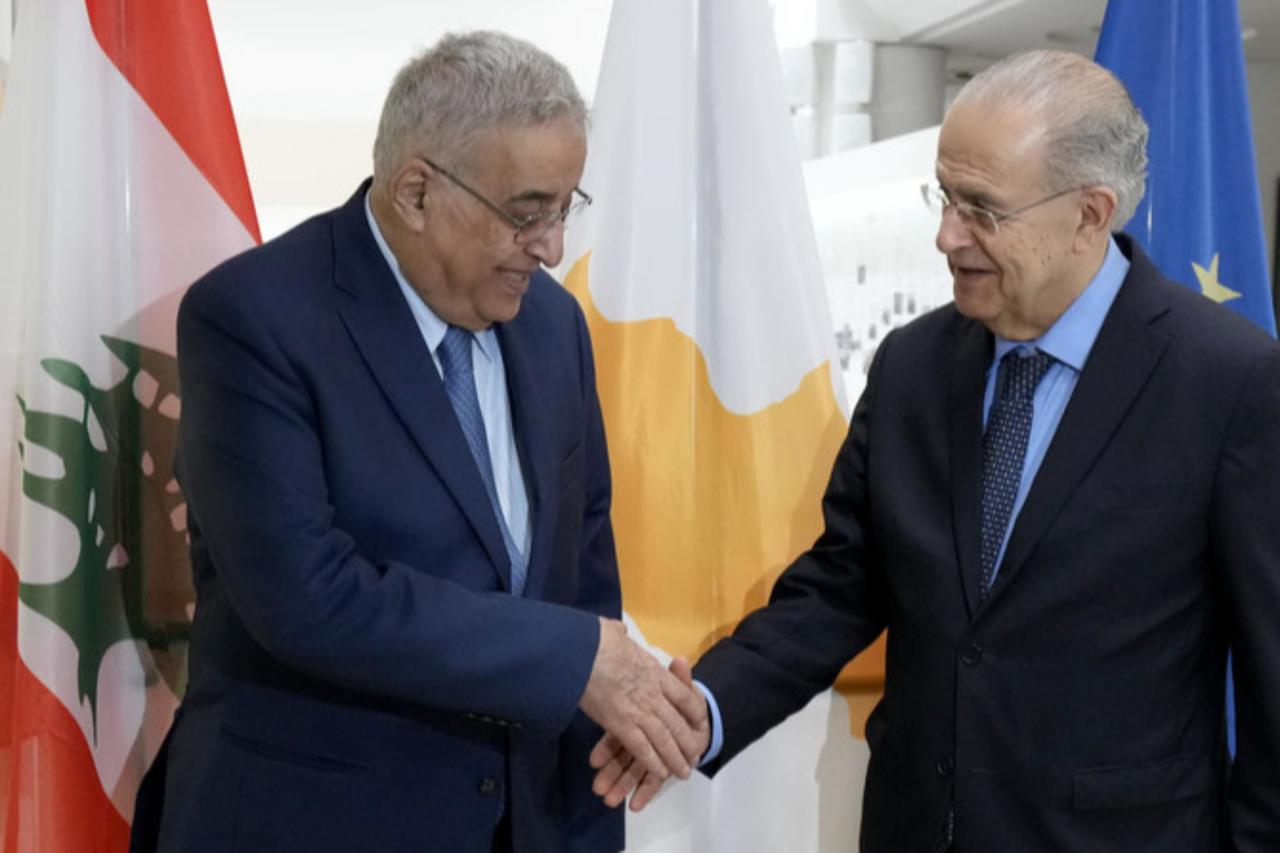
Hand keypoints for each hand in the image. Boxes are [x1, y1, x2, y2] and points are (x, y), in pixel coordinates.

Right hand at [578, 621, 706, 787]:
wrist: (582, 650)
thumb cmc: (595, 640)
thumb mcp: (613, 632)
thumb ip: (620, 635)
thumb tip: (618, 631)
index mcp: (654, 672)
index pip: (683, 695)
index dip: (694, 710)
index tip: (700, 720)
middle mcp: (653, 693)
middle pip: (678, 722)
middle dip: (687, 741)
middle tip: (694, 755)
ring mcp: (639, 710)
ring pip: (665, 739)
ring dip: (675, 758)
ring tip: (683, 772)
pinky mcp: (621, 724)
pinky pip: (642, 748)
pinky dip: (653, 762)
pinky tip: (660, 773)